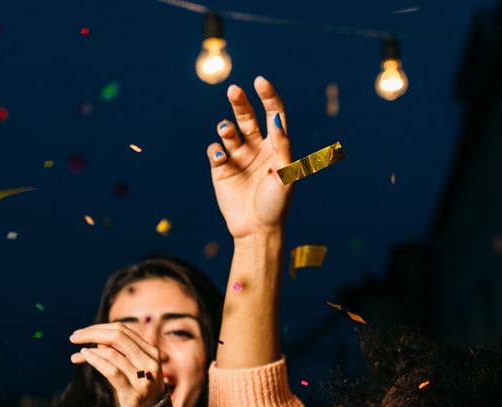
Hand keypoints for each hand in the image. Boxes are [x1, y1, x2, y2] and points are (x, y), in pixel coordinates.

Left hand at [68, 323, 165, 406]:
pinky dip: (95, 360)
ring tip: (78, 352)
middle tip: (74, 337)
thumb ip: (120, 353)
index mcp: (151, 352)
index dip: (100, 328)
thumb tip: (97, 340)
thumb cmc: (138, 390)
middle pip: (117, 336)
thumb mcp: (134, 368)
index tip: (82, 332)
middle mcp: (149, 362)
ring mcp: (143, 377)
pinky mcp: (133, 392)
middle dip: (92, 333)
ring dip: (91, 349)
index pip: (123, 330)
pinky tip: (84, 357)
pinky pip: (111, 371)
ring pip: (112, 353)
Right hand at [207, 77, 293, 241]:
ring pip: (229, 131)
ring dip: (227, 126)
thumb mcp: (286, 175)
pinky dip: (215, 149)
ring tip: (226, 130)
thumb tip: (278, 120)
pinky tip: (220, 157)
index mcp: (276, 145)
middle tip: (233, 90)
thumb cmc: (276, 204)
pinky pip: (215, 150)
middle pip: (248, 117)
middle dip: (240, 102)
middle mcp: (257, 147)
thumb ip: (284, 147)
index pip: (273, 113)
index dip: (267, 96)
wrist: (256, 229)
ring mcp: (238, 157)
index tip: (260, 82)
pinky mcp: (221, 169)